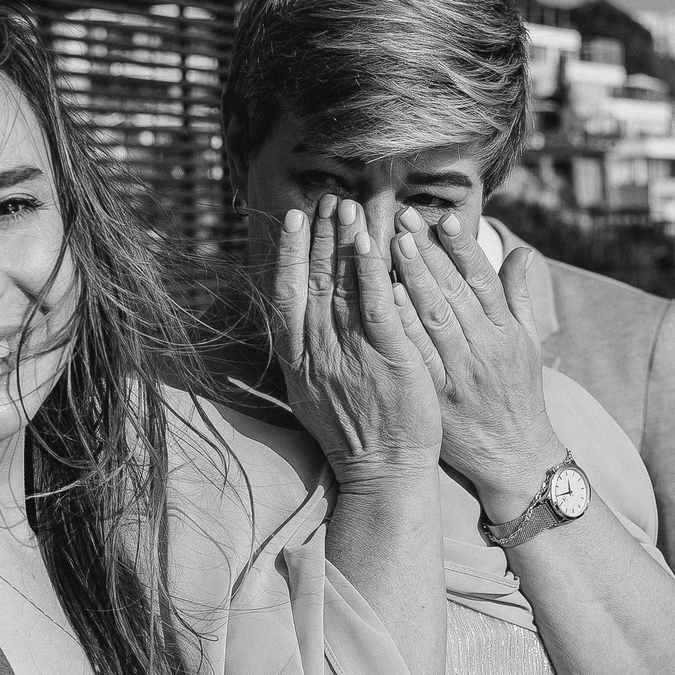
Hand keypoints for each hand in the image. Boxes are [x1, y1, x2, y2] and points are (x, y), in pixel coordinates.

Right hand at [271, 196, 440, 487]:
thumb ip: (307, 357)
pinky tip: (375, 241)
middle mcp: (318, 352)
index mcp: (299, 360)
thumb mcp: (315, 396)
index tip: (296, 220)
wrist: (383, 474)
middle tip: (329, 199)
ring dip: (344, 241)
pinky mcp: (386, 357)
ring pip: (343, 285)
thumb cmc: (355, 438)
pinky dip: (372, 269)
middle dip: (321, 236)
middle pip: (315, 280)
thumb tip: (295, 329)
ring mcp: (350, 353)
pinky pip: (376, 303)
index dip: (290, 253)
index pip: (288, 294)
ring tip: (349, 206)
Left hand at [390, 213, 566, 521]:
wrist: (512, 456)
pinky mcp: (437, 396)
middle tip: (402, 218)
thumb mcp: (527, 344)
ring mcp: (459, 372)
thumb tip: (521, 250)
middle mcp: (484, 347)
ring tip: (388, 244)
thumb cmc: (518, 394)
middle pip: (453, 292)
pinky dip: (401, 326)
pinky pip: (416, 356)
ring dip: (410, 279)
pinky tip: (381, 299)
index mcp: (505, 331)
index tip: (443, 219)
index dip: (463, 248)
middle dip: (427, 253)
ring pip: (433, 318)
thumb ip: (518, 296)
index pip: (482, 280)